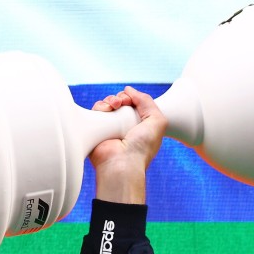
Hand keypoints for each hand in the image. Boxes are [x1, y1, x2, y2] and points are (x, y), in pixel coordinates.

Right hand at [90, 86, 165, 203]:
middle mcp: (126, 126)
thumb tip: (130, 90)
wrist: (121, 162)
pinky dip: (100, 106)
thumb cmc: (141, 147)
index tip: (133, 100)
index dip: (134, 98)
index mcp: (141, 126)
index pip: (136, 105)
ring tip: (114, 105)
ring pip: (108, 104)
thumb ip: (148, 102)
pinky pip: (96, 111)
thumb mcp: (158, 121)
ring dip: (111, 100)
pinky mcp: (97, 129)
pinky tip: (106, 109)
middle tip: (123, 103)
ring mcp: (111, 127)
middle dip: (122, 97)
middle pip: (121, 102)